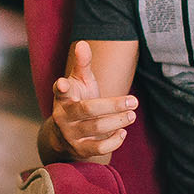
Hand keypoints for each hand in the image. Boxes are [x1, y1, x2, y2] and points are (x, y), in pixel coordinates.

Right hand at [49, 41, 137, 160]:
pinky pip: (98, 148)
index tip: (63, 83)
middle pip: (88, 110)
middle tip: (134, 100)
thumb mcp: (79, 81)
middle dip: (112, 105)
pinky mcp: (80, 149)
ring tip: (132, 115)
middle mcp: (63, 116)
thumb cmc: (78, 99)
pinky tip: (122, 131)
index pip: (60, 90)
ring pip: (95, 128)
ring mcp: (70, 134)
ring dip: (117, 121)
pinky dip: (113, 141)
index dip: (61, 87)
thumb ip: (83, 64)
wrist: (66, 133)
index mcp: (63, 97)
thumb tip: (82, 43)